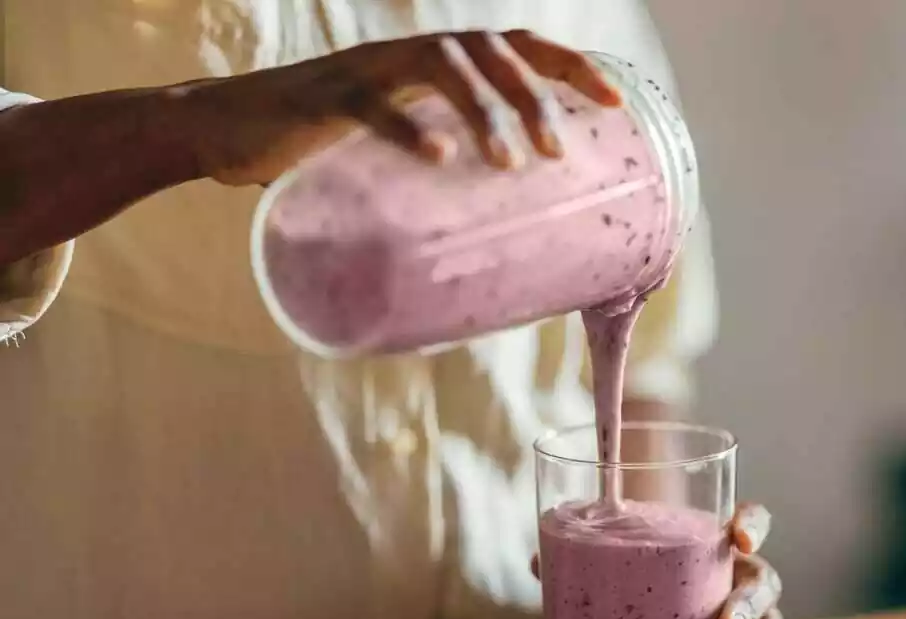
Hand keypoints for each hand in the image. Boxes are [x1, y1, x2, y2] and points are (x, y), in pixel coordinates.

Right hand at [174, 29, 621, 185]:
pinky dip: (410, 126)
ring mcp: (366, 69)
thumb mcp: (398, 148)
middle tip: (557, 155)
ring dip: (486, 112)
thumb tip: (505, 222)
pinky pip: (373, 103)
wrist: (226, 130)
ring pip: (442, 65)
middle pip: (490, 49)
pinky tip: (441, 157)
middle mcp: (408, 53)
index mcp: (433, 63)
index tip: (615, 103)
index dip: (570, 66)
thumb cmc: (323, 147)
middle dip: (535, 97)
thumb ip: (444, 162)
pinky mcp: (326, 98)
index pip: (516, 46)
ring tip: (511, 165)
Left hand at [531, 502, 784, 618]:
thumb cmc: (636, 578)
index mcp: (715, 545)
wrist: (648, 616)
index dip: (753, 524)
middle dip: (749, 607)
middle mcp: (740, 580)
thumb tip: (537, 562)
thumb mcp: (610, 563)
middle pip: (765, 584)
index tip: (738, 539)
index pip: (753, 520)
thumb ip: (580, 557)